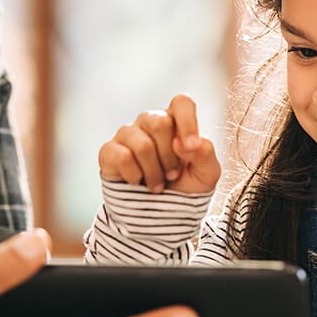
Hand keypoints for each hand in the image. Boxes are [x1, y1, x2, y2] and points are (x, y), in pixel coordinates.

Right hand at [98, 94, 220, 193]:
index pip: (181, 102)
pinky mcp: (109, 151)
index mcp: (176, 120)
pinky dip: (135, 176)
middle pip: (160, 123)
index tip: (191, 147)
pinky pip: (122, 157)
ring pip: (142, 145)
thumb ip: (204, 153)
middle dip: (170, 157)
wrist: (162, 214)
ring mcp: (127, 135)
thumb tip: (182, 143)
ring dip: (154, 172)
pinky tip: (138, 182)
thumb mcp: (207, 173)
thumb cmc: (186, 185)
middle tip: (173, 174)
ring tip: (158, 184)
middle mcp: (149, 121)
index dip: (188, 121)